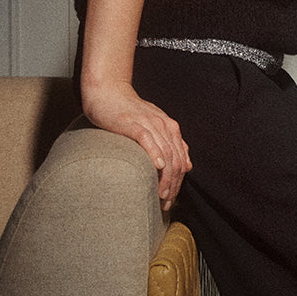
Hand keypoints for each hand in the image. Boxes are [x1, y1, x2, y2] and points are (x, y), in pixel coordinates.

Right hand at [81, 79, 191, 210]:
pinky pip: (146, 138)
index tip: (171, 199)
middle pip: (176, 160)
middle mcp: (164, 125)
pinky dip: (154, 152)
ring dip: (165, 176)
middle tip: (166, 203)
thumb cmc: (129, 113)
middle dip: (173, 185)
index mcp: (171, 128)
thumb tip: (188, 165)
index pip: (181, 160)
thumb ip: (171, 144)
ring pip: (165, 152)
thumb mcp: (155, 127)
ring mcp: (148, 123)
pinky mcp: (131, 122)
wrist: (108, 92)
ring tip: (161, 194)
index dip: (179, 183)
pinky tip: (156, 166)